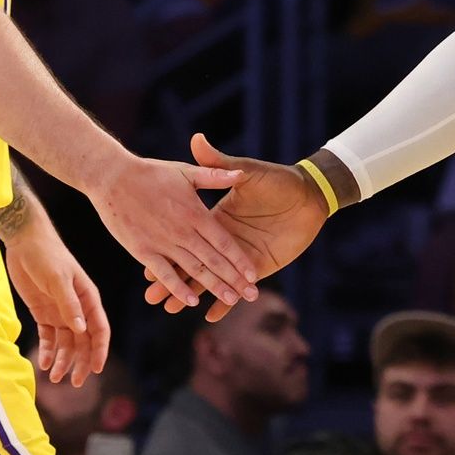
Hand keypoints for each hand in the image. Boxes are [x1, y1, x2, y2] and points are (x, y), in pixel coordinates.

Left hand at [4, 226, 109, 385]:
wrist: (25, 241)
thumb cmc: (47, 255)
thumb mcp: (58, 279)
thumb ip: (69, 305)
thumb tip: (81, 331)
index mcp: (88, 298)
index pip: (99, 329)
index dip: (100, 350)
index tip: (97, 370)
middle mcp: (77, 308)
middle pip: (84, 341)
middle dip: (81, 362)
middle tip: (75, 383)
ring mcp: (61, 311)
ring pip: (66, 342)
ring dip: (62, 360)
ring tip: (54, 377)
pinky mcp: (43, 312)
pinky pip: (49, 336)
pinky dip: (47, 350)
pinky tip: (43, 363)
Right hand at [91, 149, 256, 309]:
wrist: (112, 176)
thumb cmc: (151, 172)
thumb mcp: (186, 171)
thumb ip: (215, 175)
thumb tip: (240, 174)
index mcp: (195, 213)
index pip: (223, 241)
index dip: (239, 259)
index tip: (253, 274)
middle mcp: (182, 230)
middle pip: (213, 260)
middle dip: (233, 278)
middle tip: (252, 295)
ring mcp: (162, 242)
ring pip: (193, 270)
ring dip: (212, 286)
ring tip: (231, 299)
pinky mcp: (143, 250)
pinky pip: (164, 273)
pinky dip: (177, 287)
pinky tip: (191, 301)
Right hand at [143, 135, 329, 321]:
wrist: (309, 194)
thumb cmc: (277, 180)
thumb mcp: (247, 171)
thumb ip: (220, 163)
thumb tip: (197, 138)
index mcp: (214, 217)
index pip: (186, 239)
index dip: (168, 252)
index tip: (146, 265)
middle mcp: (222, 239)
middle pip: (192, 263)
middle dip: (171, 281)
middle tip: (150, 297)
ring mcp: (239, 255)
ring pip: (210, 278)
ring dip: (191, 294)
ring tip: (168, 309)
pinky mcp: (259, 265)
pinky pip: (240, 285)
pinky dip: (225, 302)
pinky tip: (210, 316)